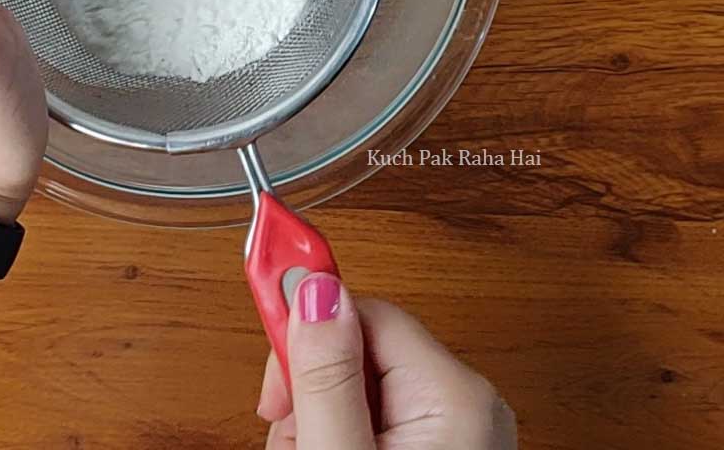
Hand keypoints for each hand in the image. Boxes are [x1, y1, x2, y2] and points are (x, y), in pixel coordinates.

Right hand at [258, 274, 516, 448]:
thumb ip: (329, 378)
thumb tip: (315, 289)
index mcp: (453, 393)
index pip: (362, 310)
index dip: (305, 322)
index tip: (259, 290)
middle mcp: (464, 399)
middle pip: (356, 345)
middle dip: (310, 384)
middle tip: (290, 434)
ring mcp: (456, 427)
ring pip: (357, 381)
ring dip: (320, 414)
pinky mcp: (440, 445)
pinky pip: (374, 412)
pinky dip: (342, 432)